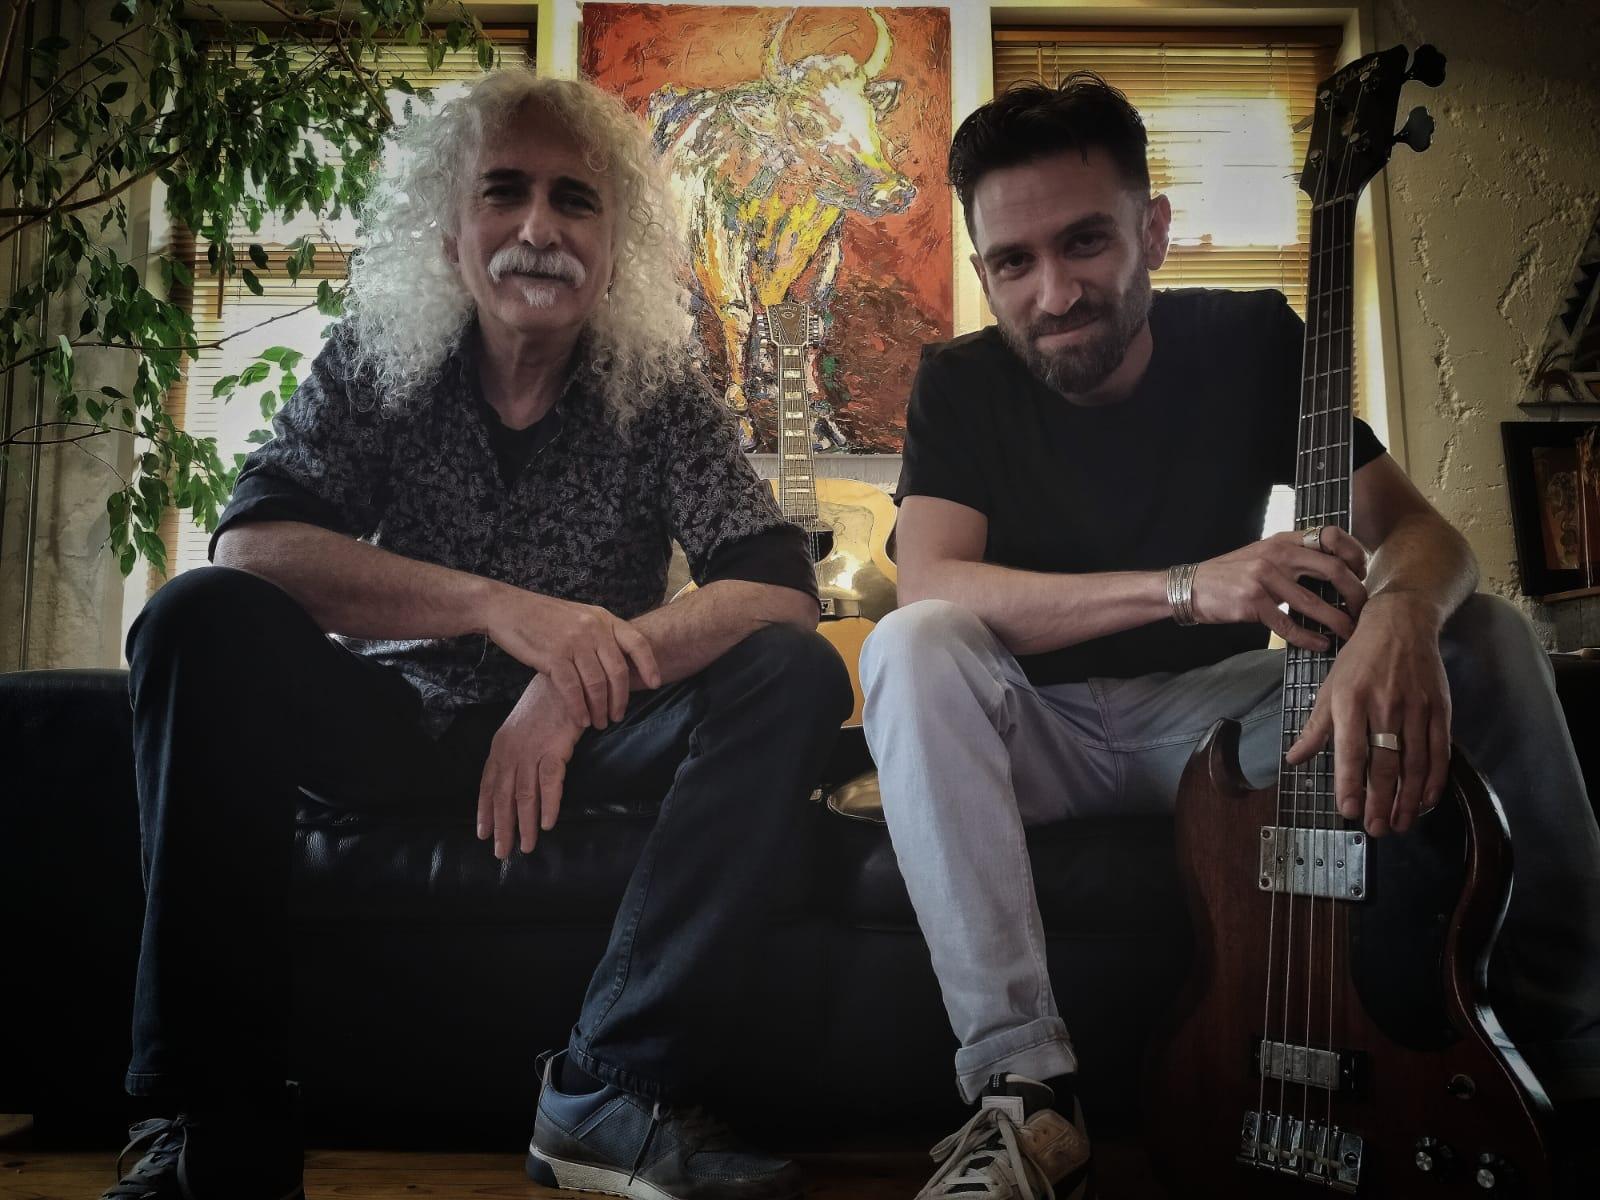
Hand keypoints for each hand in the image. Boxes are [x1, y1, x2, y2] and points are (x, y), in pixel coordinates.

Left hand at [477, 677, 584, 859]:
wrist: (566, 679)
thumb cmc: (546, 703)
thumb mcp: (521, 727)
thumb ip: (514, 752)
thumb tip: (512, 778)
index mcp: (500, 746)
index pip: (487, 784)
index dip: (484, 811)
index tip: (482, 834)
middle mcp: (511, 750)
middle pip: (503, 796)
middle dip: (502, 826)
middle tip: (502, 852)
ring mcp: (531, 750)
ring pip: (524, 795)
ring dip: (525, 824)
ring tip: (527, 846)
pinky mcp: (554, 748)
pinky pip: (549, 783)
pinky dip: (549, 805)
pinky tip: (548, 824)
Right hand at [482, 586, 660, 728]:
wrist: (507, 608)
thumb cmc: (543, 617)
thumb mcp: (579, 616)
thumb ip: (599, 634)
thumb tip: (617, 662)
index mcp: (603, 618)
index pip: (637, 642)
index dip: (650, 665)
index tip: (655, 683)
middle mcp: (593, 629)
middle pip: (618, 671)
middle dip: (620, 699)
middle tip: (617, 716)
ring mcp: (574, 642)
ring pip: (597, 684)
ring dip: (600, 709)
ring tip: (599, 723)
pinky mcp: (553, 656)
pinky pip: (573, 690)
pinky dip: (579, 709)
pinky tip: (581, 720)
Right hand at [1192, 528, 1367, 650]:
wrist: (1191, 586)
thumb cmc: (1231, 574)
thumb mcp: (1263, 555)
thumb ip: (1293, 558)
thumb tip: (1334, 574)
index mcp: (1283, 540)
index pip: (1331, 536)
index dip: (1354, 555)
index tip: (1362, 575)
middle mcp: (1277, 555)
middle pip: (1332, 570)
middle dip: (1356, 594)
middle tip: (1363, 610)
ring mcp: (1264, 578)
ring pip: (1314, 602)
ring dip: (1338, 621)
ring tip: (1351, 633)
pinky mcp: (1253, 602)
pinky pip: (1289, 625)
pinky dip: (1309, 638)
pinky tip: (1320, 644)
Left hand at [1284, 595, 1451, 836]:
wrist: (1401, 623)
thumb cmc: (1358, 659)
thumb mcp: (1329, 687)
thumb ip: (1315, 728)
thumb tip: (1292, 759)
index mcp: (1351, 701)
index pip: (1351, 750)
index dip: (1350, 783)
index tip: (1348, 811)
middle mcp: (1384, 705)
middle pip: (1385, 762)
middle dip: (1380, 800)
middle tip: (1375, 829)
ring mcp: (1416, 707)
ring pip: (1415, 762)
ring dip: (1408, 798)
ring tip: (1398, 823)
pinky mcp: (1440, 708)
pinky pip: (1439, 751)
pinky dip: (1434, 779)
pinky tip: (1426, 800)